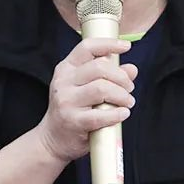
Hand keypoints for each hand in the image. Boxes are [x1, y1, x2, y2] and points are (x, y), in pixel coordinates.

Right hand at [37, 38, 137, 162]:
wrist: (52, 139)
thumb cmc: (73, 110)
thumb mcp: (85, 88)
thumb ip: (109, 76)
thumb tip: (132, 69)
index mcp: (66, 68)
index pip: (87, 47)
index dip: (108, 44)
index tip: (126, 47)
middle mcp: (63, 82)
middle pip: (100, 68)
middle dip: (121, 77)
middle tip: (129, 88)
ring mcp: (66, 101)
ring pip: (102, 88)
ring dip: (122, 95)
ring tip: (127, 102)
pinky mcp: (73, 121)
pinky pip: (101, 115)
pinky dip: (117, 114)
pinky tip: (123, 114)